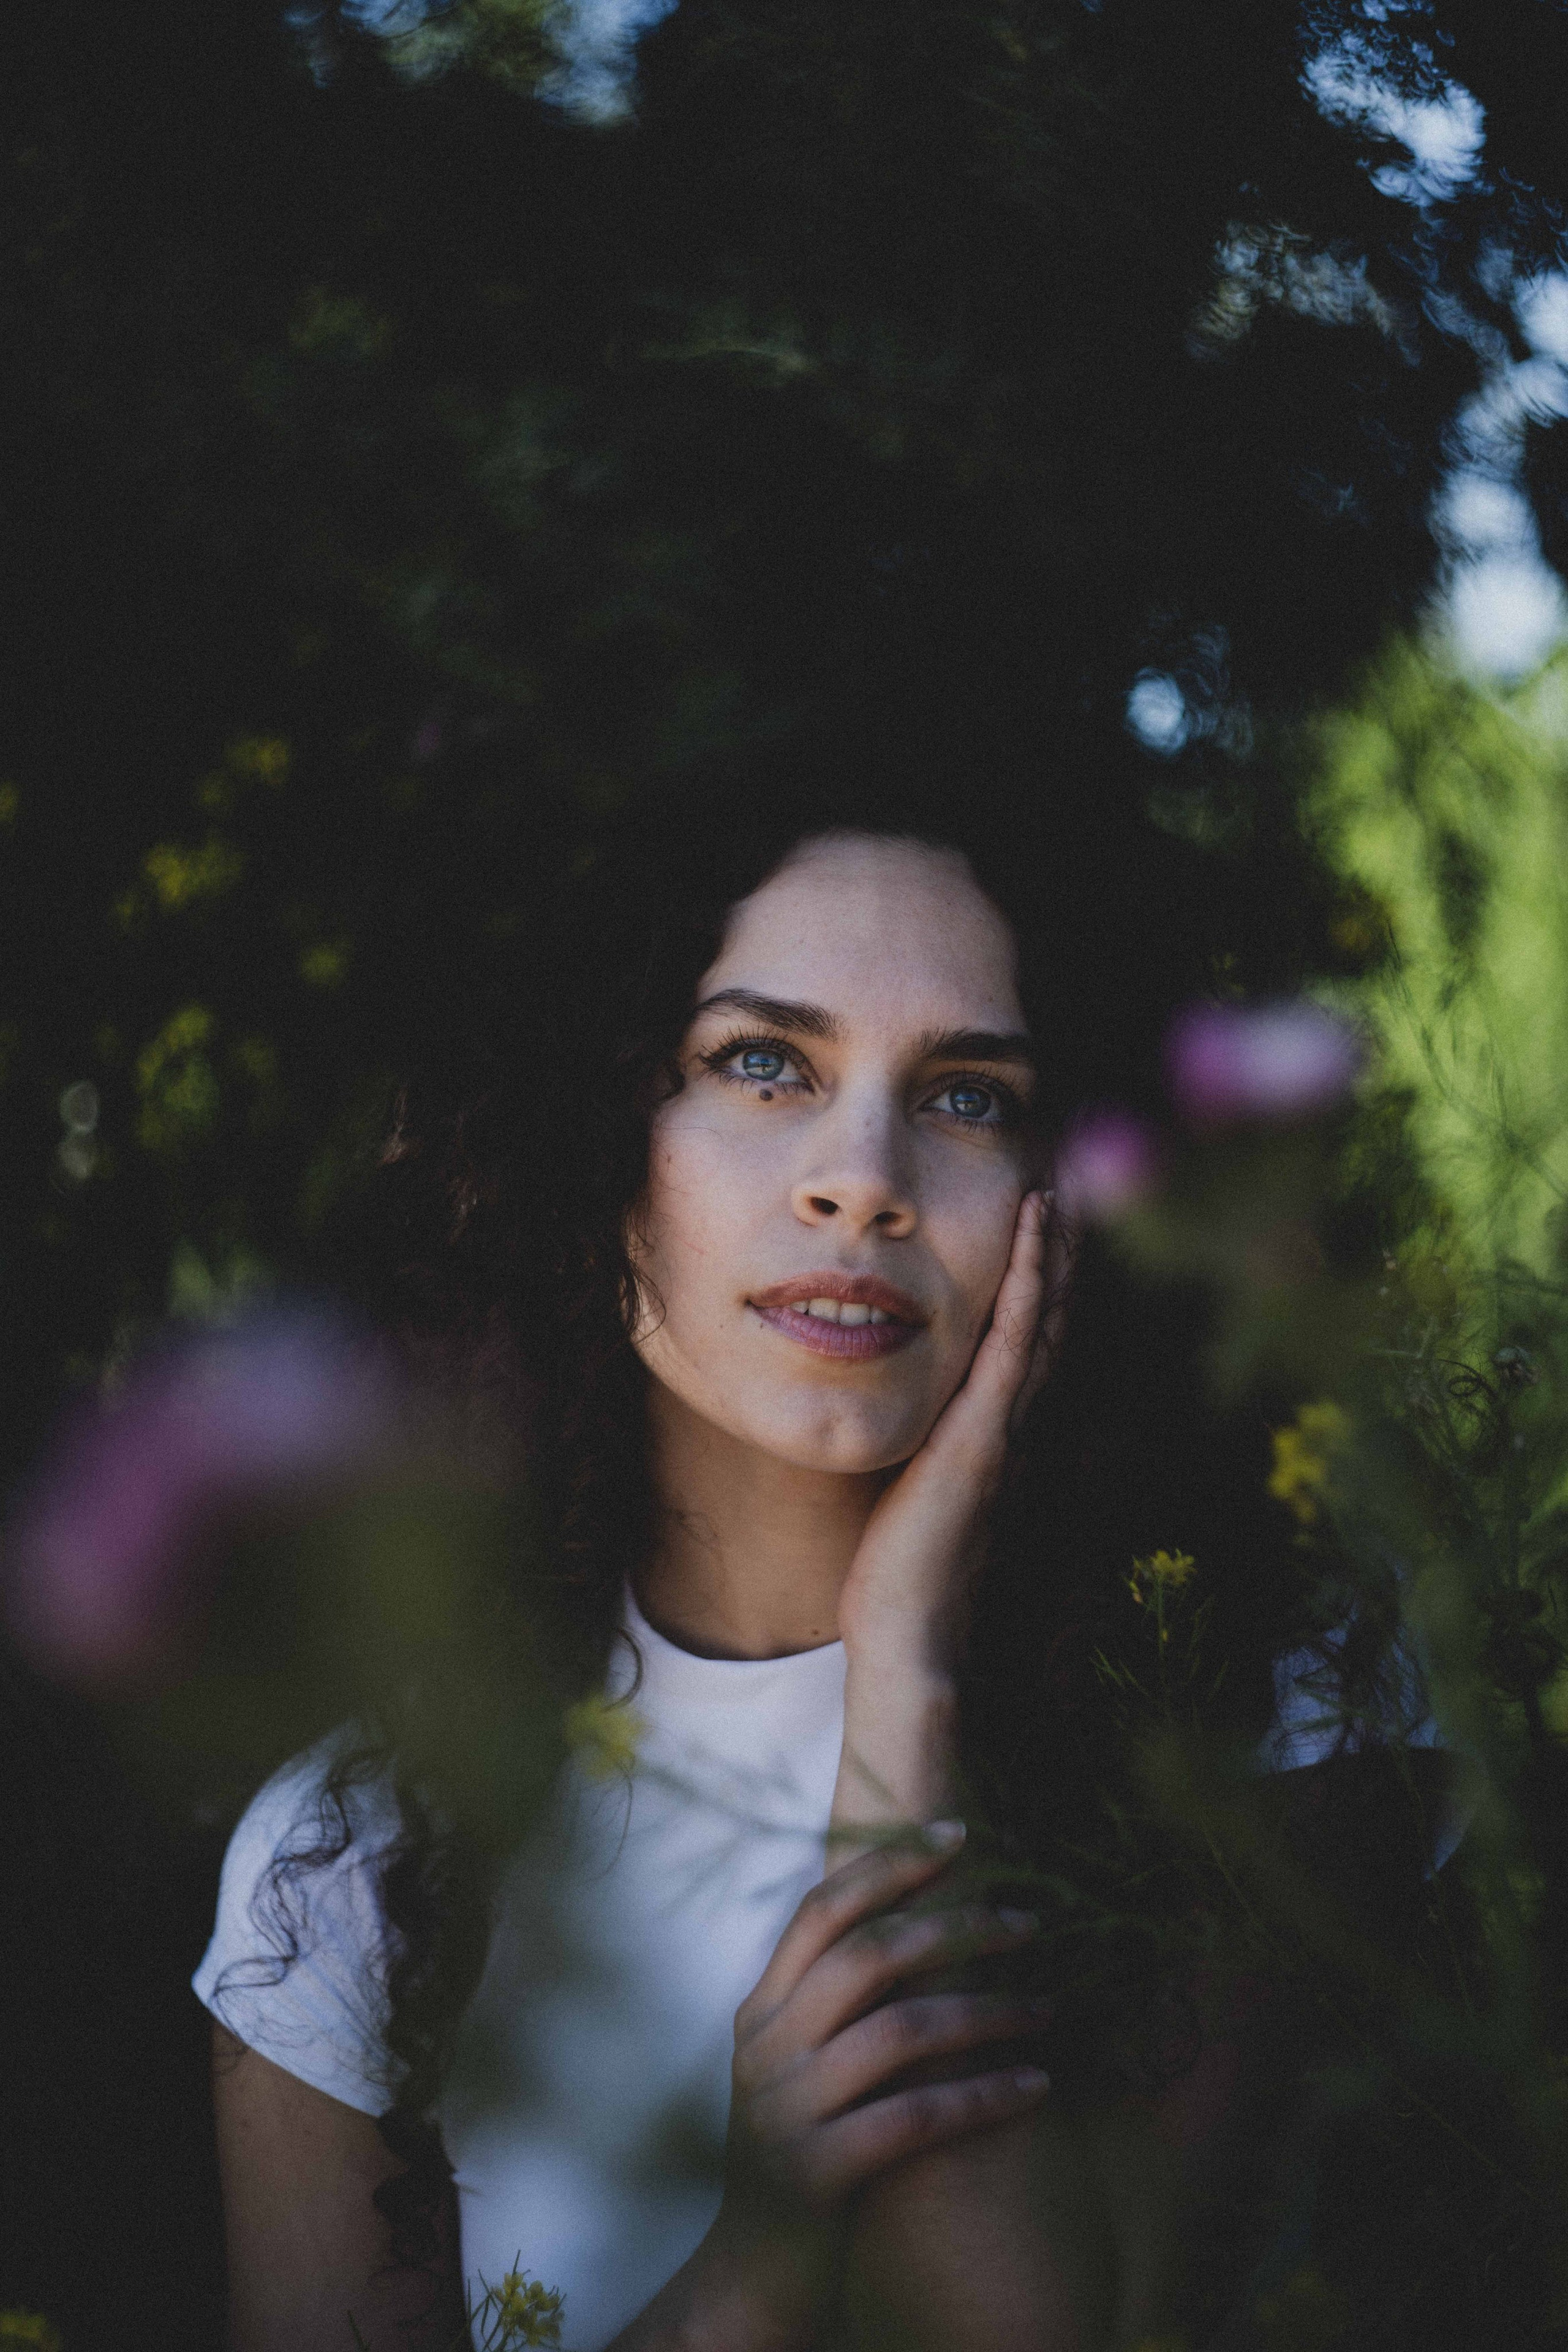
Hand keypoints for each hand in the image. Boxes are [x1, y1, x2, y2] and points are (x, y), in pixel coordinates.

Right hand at [690, 1832, 1049, 2349]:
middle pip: (869, 1955)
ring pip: (901, 2030)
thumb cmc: (798, 2156)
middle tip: (1030, 1921)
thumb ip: (831, 2003)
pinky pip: (917, 2116)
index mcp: (759, 2010)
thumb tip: (919, 1924)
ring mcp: (786, 2110)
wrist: (753, 2277)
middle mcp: (766, 2047)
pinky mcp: (817, 2172)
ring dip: (987, 2010)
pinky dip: (985, 2095)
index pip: (821, 1909)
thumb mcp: (795, 2068)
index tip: (958, 1837)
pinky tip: (1037, 2085)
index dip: (888, 1864)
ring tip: (1049, 2006)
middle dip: (957, 1927)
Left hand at [835, 1189, 1069, 1675]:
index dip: (1040, 1281)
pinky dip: (1029, 1283)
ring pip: (1043, 1318)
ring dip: (1052, 1249)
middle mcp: (1013, 1423)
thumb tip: (907, 1416)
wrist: (908, 1631)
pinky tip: (1033, 1234)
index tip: (1040, 1223)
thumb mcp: (911, 1487)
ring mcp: (1005, 1425)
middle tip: (1065, 1184)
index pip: (1027, 1342)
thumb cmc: (898, 1570)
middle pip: (1050, 1320)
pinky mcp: (985, 1433)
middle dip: (1057, 1253)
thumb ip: (922, 1447)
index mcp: (995, 1434)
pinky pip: (1014, 1342)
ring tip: (1056, 1186)